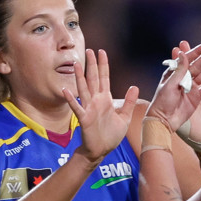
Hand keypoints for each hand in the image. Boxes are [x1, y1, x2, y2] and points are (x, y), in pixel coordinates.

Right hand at [63, 49, 138, 163]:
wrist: (101, 151)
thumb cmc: (111, 135)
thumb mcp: (125, 118)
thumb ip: (129, 102)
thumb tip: (135, 86)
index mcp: (105, 100)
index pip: (104, 78)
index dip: (103, 65)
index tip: (102, 52)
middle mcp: (96, 102)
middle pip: (93, 79)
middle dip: (92, 65)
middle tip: (89, 50)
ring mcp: (89, 109)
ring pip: (83, 89)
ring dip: (80, 77)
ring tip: (76, 64)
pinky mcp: (84, 119)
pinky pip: (77, 108)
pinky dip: (71, 99)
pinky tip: (66, 90)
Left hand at [146, 42, 200, 139]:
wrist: (164, 120)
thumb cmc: (162, 102)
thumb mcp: (170, 85)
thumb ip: (179, 70)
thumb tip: (183, 53)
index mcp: (175, 73)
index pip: (188, 59)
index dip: (197, 51)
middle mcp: (184, 78)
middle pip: (199, 64)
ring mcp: (191, 88)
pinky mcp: (197, 97)